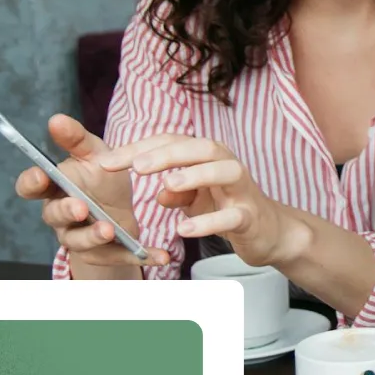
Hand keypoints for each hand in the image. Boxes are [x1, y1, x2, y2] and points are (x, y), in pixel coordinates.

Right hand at [14, 115, 169, 269]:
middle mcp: (60, 214)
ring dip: (92, 236)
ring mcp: (79, 236)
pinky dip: (139, 255)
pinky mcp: (102, 253)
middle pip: (53, 216)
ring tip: (109, 230)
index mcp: (55, 187)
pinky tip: (160, 255)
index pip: (30, 186)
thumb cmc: (101, 177)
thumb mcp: (95, 154)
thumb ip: (76, 139)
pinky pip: (117, 256)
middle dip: (66, 212)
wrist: (122, 207)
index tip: (41, 176)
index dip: (32, 182)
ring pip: (77, 241)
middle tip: (80, 207)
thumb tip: (56, 119)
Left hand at [99, 135, 297, 266]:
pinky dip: (207, 222)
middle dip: (167, 154)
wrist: (268, 232)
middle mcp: (227, 164)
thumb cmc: (227, 207)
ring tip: (166, 185)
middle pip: (199, 147)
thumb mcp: (195, 198)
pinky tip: (183, 230)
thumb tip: (158, 192)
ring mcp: (242, 189)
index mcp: (208, 156)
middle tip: (136, 167)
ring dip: (195, 175)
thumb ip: (176, 191)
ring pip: (224, 171)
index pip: (170, 142)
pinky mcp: (250, 216)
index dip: (137, 150)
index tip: (105, 163)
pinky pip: (231, 216)